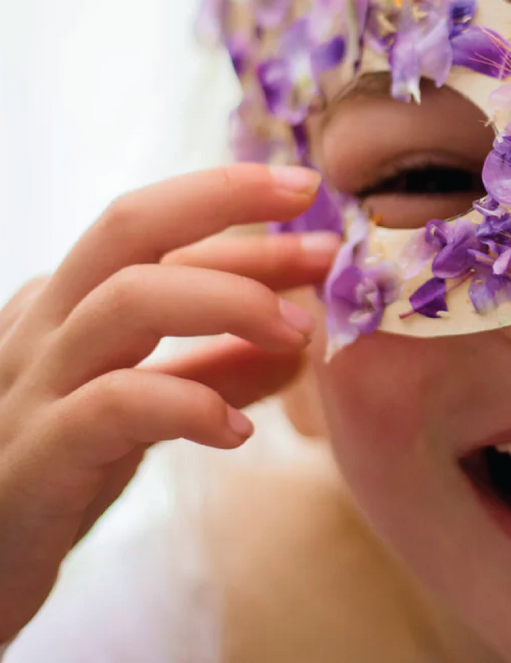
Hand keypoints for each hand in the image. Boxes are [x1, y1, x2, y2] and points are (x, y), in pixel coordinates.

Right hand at [0, 164, 339, 642]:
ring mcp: (32, 388)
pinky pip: (113, 404)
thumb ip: (215, 370)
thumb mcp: (149, 408)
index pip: (158, 228)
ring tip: (299, 334)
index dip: (237, 210)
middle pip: (128, 226)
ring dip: (231, 303)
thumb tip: (299, 339)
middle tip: (320, 230)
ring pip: (126, 301)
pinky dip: (189, 403)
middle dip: (227, 204)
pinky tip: (238, 430)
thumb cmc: (62, 473)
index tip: (308, 196)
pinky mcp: (34, 459)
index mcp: (70, 303)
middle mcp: (45, 328)